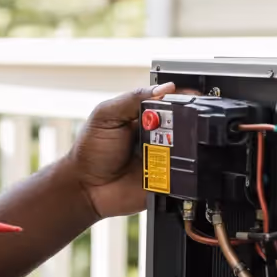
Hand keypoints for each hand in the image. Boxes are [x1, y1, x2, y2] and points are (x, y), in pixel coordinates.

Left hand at [65, 82, 179, 219]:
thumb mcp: (105, 116)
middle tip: (175, 124)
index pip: (170, 101)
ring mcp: (164, 157)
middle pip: (184, 123)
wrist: (86, 189)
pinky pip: (186, 172)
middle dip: (187, 121)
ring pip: (189, 147)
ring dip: (185, 145)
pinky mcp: (168, 179)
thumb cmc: (90, 151)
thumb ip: (131, 99)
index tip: (191, 96)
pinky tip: (171, 164)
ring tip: (167, 146)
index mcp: (143, 116)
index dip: (182, 98)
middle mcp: (157, 135)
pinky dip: (185, 168)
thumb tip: (164, 88)